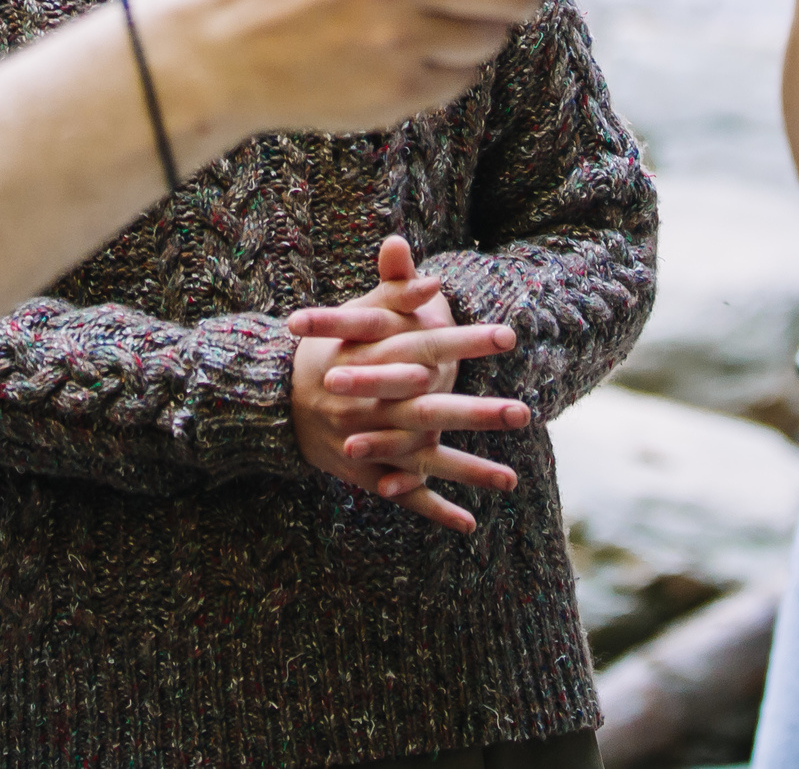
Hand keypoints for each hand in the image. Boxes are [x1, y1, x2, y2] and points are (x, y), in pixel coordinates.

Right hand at [289, 238, 526, 530]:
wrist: (275, 401)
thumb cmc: (326, 350)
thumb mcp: (355, 315)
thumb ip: (395, 289)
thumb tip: (433, 275)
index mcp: (372, 361)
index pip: (425, 347)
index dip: (465, 342)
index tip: (508, 334)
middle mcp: (370, 406)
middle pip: (430, 411)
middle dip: (477, 414)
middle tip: (524, 412)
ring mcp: (368, 444)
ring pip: (423, 459)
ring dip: (467, 470)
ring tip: (512, 480)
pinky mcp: (364, 472)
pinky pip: (403, 495)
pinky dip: (433, 510)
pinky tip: (469, 524)